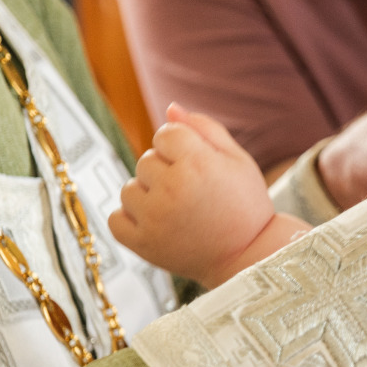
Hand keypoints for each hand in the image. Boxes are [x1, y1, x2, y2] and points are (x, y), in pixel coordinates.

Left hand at [110, 105, 276, 286]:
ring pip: (129, 189)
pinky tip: (157, 225)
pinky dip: (131, 220)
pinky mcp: (143, 244)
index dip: (182, 148)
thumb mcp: (238, 160)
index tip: (200, 167)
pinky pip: (116, 219)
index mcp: (197, 163)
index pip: (165, 134)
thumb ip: (205, 129)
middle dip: (166, 172)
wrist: (251, 258)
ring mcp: (154, 218)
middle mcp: (172, 188)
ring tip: (178, 211)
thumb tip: (170, 109)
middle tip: (194, 194)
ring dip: (148, 196)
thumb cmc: (247, 206)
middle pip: (146, 160)